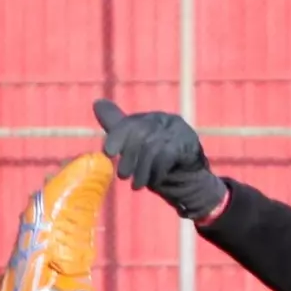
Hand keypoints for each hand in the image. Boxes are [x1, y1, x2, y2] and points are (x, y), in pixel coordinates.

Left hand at [93, 100, 227, 219]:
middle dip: (129, 158)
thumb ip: (120, 129)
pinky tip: (153, 183)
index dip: (117, 137)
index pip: (130, 123)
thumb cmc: (161, 166)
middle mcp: (166, 120)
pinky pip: (166, 156)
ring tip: (136, 186)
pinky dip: (156, 172)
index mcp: (152, 118)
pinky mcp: (189, 144)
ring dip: (141, 170)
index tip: (107, 153)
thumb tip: (97, 104)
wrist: (193, 184)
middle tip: (122, 176)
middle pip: (140, 134)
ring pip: (152, 147)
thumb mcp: (138, 148)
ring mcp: (179, 131)